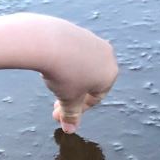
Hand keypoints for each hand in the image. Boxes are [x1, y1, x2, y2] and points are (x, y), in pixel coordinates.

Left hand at [0, 13, 118, 133]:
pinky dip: (63, 61)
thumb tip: (70, 129)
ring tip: (52, 83)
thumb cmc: (64, 74)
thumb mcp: (68, 100)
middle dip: (72, 95)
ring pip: (81, 65)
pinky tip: (50, 65)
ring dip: (68, 78)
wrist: (48, 42)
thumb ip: (71, 115)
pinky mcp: (77, 30)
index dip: (78, 110)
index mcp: (110, 74)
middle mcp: (106, 55)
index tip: (61, 115)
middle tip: (55, 106)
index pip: (96, 97)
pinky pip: (71, 51)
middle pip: (89, 81)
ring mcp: (92, 40)